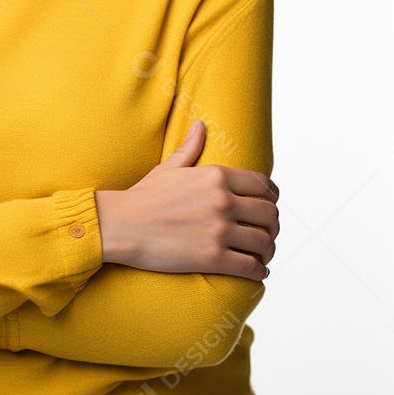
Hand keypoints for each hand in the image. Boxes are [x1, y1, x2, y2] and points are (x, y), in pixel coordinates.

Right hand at [94, 119, 278, 280]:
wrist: (121, 225)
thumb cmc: (143, 196)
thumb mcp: (169, 167)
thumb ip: (191, 147)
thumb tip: (200, 124)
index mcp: (216, 176)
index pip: (263, 185)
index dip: (272, 197)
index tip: (270, 205)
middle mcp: (223, 201)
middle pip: (269, 214)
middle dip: (272, 225)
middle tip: (267, 232)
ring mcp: (219, 230)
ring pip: (264, 241)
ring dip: (268, 249)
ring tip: (263, 254)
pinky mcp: (213, 258)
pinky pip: (251, 266)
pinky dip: (259, 270)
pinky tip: (257, 270)